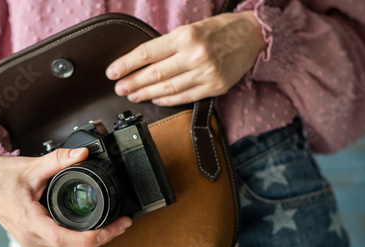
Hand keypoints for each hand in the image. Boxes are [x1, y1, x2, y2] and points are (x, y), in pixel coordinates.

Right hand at [0, 148, 131, 246]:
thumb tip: (83, 154)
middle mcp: (29, 238)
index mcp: (29, 221)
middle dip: (100, 241)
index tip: (113, 227)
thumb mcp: (32, 166)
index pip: (65, 239)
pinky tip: (84, 240)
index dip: (93, 237)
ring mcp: (28, 243)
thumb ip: (59, 159)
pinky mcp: (29, 242)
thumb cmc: (0, 176)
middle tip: (120, 225)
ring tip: (107, 233)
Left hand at [106, 11, 267, 105]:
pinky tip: (155, 99)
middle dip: (133, 83)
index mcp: (186, 36)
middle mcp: (195, 56)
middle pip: (155, 74)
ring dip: (146, 94)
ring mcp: (206, 74)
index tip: (112, 72)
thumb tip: (142, 61)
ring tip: (133, 95)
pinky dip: (167, 99)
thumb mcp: (191, 28)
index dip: (126, 64)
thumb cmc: (219, 30)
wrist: (252, 37)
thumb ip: (168, 45)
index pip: (148, 53)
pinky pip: (185, 97)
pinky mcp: (214, 88)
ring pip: (168, 88)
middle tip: (119, 88)